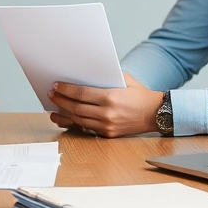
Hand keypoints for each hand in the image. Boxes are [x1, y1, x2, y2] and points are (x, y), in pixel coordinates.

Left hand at [47, 73, 162, 137]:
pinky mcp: (108, 134)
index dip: (66, 89)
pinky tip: (65, 119)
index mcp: (110, 97)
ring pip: (78, 120)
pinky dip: (74, 124)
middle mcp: (107, 113)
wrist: (156, 113)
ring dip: (63, 114)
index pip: (81, 93)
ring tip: (53, 108)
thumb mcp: (125, 80)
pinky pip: (86, 129)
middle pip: (76, 108)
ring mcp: (107, 126)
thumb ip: (106, 77)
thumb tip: (85, 73)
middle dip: (60, 100)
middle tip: (51, 94)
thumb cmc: (140, 94)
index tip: (56, 85)